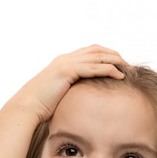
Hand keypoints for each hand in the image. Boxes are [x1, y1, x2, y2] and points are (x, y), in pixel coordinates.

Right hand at [12, 44, 126, 122]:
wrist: (27, 107)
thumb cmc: (43, 106)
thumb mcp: (61, 94)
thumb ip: (73, 90)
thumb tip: (85, 99)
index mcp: (64, 62)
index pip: (91, 51)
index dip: (107, 55)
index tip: (121, 64)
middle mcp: (65, 59)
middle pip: (97, 50)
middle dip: (115, 55)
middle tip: (129, 65)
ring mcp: (65, 63)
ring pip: (97, 56)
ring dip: (115, 61)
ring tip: (129, 69)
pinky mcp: (66, 71)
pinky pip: (92, 67)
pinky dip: (108, 69)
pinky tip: (119, 75)